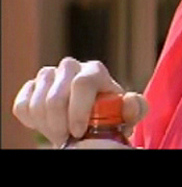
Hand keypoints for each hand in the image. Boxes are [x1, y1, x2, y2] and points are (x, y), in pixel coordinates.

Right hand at [12, 58, 146, 147]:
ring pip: (37, 102)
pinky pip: (22, 106)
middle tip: (67, 139)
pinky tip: (46, 125)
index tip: (79, 132)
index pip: (82, 83)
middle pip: (56, 96)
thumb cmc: (113, 114)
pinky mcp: (32, 86)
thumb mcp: (129, 113)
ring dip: (47, 125)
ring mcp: (49, 75)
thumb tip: (128, 100)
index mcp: (95, 71)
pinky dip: (32, 121)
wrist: (92, 117)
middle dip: (59, 124)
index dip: (78, 110)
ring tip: (60, 134)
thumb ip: (134, 107)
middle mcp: (71, 67)